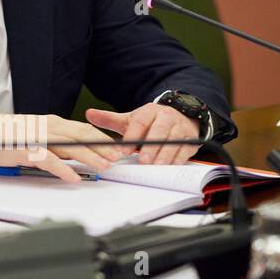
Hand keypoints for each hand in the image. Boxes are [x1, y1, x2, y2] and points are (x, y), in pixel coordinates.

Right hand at [0, 111, 125, 181]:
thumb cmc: (12, 136)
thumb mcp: (41, 136)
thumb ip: (59, 144)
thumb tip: (80, 154)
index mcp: (55, 123)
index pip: (85, 129)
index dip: (104, 139)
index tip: (119, 149)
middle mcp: (50, 127)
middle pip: (83, 136)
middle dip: (103, 148)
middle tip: (118, 159)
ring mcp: (39, 138)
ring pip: (70, 146)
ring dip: (89, 157)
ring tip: (104, 167)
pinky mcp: (26, 150)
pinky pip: (49, 160)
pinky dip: (63, 169)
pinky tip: (73, 177)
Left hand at [86, 104, 200, 164]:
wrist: (179, 117)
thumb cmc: (151, 123)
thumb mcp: (131, 119)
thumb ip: (110, 119)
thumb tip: (89, 114)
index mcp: (150, 111)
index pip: (141, 121)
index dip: (133, 135)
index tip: (124, 150)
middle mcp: (167, 117)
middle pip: (160, 131)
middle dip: (152, 146)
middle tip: (143, 160)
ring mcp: (180, 128)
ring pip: (174, 141)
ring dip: (166, 154)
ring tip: (156, 166)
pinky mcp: (190, 140)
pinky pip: (185, 149)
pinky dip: (178, 159)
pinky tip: (170, 167)